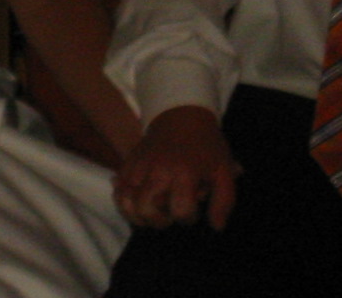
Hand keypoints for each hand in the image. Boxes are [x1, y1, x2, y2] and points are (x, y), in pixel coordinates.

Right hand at [112, 104, 240, 230]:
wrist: (181, 114)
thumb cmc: (205, 145)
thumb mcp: (223, 170)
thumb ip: (224, 201)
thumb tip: (216, 227)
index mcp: (184, 173)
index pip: (181, 211)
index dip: (189, 217)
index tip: (194, 208)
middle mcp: (158, 171)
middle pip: (147, 210)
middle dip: (160, 220)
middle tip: (171, 213)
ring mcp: (139, 167)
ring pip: (127, 203)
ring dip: (139, 216)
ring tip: (153, 212)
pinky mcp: (127, 164)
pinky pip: (118, 192)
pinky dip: (125, 203)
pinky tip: (139, 203)